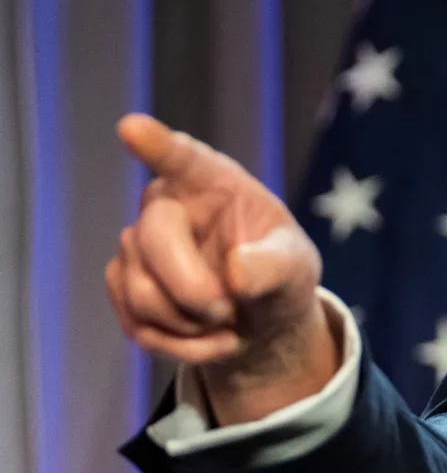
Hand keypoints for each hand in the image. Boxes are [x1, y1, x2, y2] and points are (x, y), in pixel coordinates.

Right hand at [107, 114, 337, 423]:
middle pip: (152, 239)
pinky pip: (137, 323)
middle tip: (229, 310)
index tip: (131, 127)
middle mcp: (167, 204)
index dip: (157, 145)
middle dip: (193, 290)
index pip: (182, 158)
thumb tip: (237, 271)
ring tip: (227, 322)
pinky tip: (210, 339)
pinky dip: (180, 345)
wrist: (259, 321)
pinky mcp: (123, 284)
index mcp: (215, 183)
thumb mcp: (297, 270)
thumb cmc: (280, 277)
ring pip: (141, 291)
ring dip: (190, 324)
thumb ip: (275, 266)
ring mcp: (137, 244)